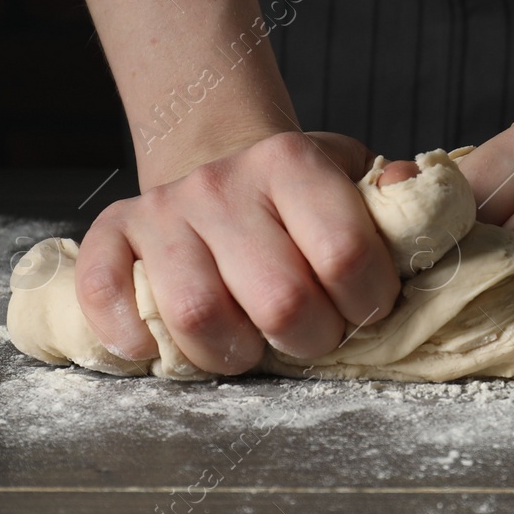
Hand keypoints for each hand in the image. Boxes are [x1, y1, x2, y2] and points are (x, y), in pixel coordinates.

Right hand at [74, 130, 408, 373]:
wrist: (223, 158)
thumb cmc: (301, 192)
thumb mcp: (354, 179)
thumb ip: (393, 197)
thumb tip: (408, 187)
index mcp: (292, 162)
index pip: (344, 254)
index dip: (367, 302)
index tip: (367, 309)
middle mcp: (224, 182)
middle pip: (278, 299)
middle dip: (310, 340)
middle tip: (315, 336)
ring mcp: (165, 208)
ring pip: (197, 314)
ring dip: (233, 354)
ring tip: (252, 346)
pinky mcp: (114, 231)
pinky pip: (105, 291)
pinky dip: (126, 334)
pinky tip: (154, 350)